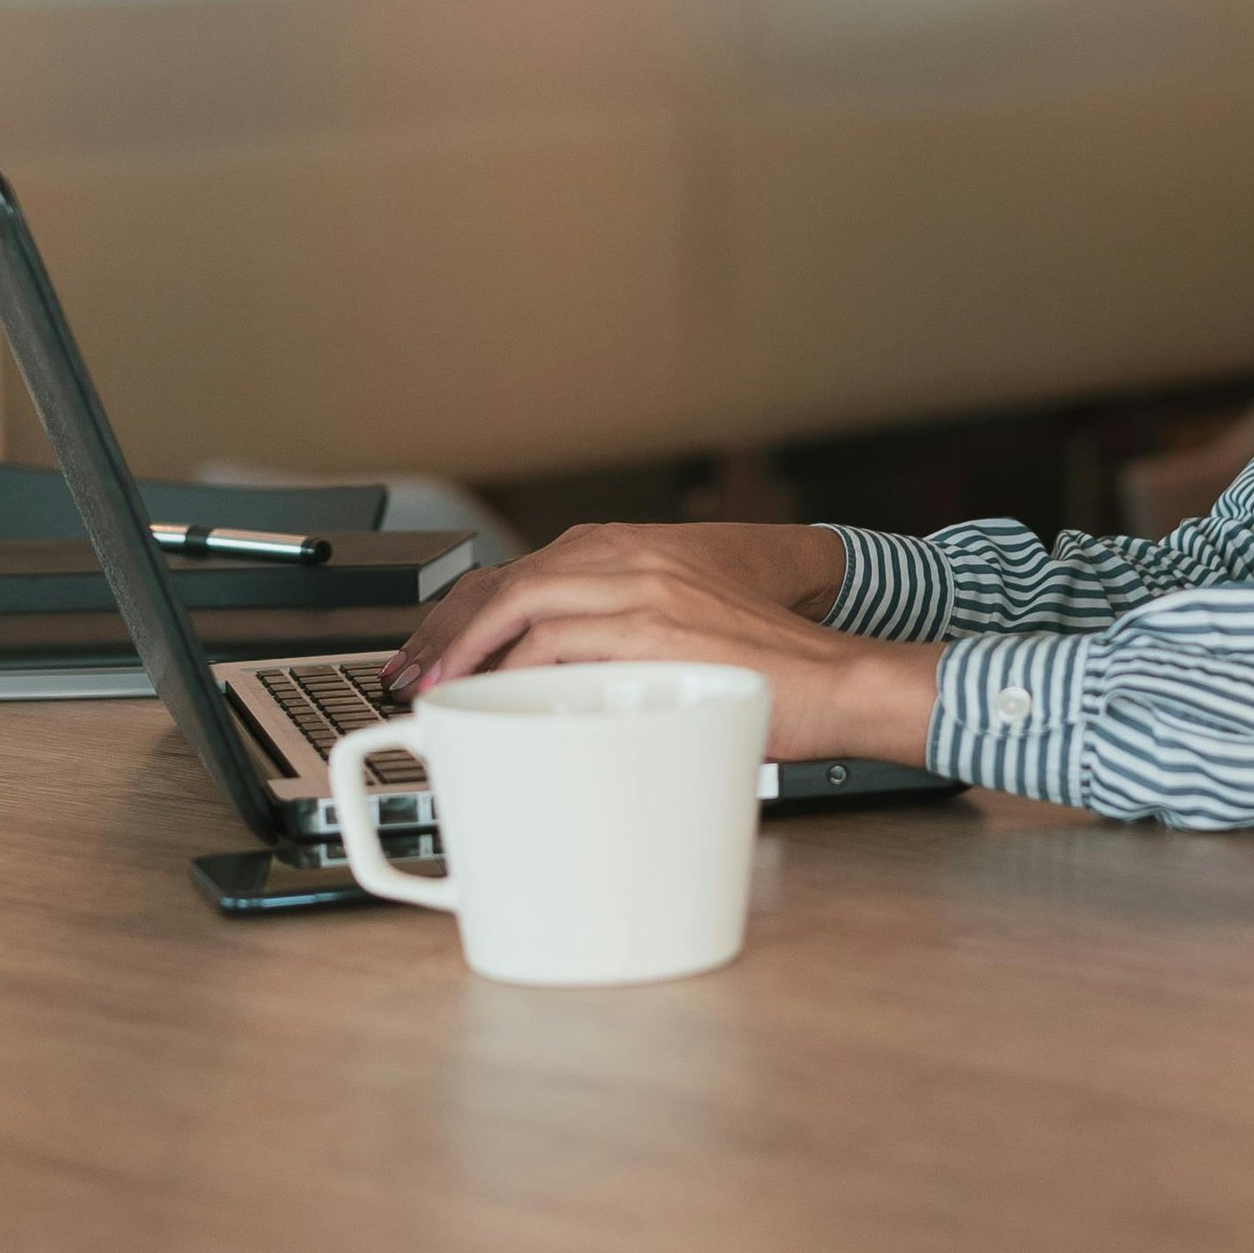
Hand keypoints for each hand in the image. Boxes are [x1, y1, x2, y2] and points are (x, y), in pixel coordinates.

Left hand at [379, 521, 940, 768]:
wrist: (840, 680)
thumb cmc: (774, 666)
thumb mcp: (690, 626)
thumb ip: (626, 633)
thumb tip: (557, 680)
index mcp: (638, 551)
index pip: (525, 568)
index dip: (466, 608)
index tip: (434, 646)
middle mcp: (634, 558)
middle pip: (508, 580)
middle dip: (447, 628)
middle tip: (414, 673)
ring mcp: (642, 591)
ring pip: (521, 604)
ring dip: (466, 652)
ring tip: (439, 693)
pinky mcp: (653, 632)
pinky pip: (557, 646)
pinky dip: (512, 674)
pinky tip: (493, 701)